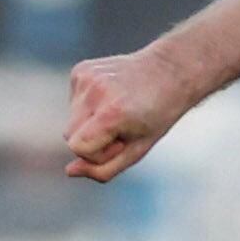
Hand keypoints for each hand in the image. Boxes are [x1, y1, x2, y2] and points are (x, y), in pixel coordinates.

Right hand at [59, 48, 192, 182]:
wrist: (170, 70)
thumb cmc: (157, 116)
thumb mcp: (137, 150)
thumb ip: (103, 168)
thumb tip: (70, 171)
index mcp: (112, 113)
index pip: (77, 147)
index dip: (97, 153)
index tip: (121, 142)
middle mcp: (95, 91)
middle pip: (69, 135)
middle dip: (91, 139)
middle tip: (121, 127)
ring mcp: (86, 76)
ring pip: (70, 119)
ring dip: (90, 122)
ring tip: (118, 109)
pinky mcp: (81, 69)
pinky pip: (73, 101)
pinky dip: (89, 105)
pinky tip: (111, 96)